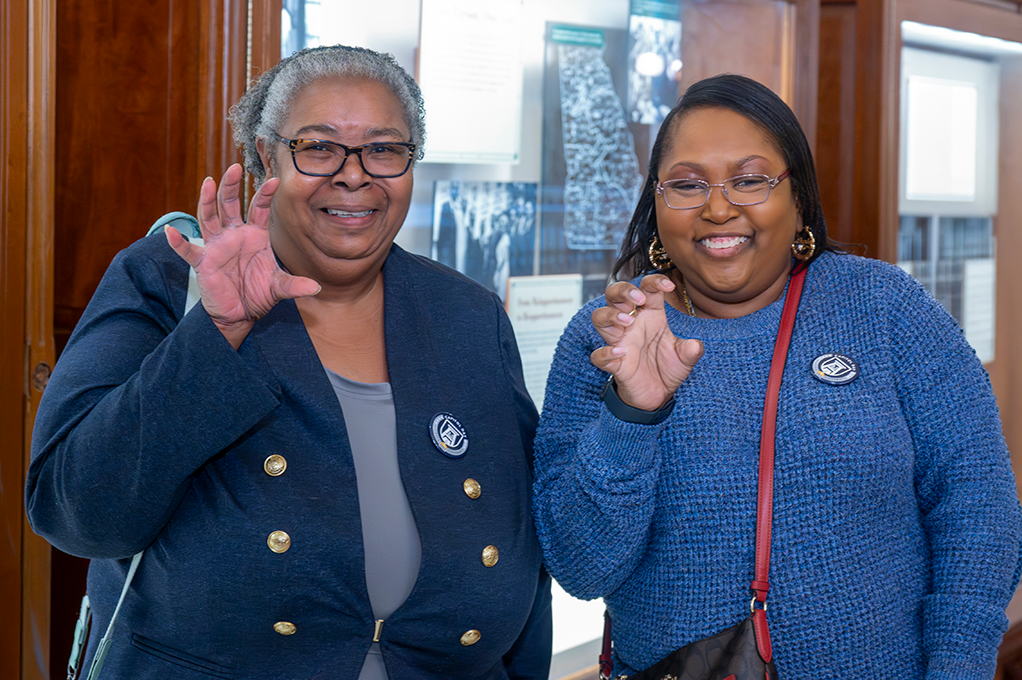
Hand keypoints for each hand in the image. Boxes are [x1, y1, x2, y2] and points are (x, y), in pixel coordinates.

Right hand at [166, 164, 320, 348]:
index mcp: (255, 235)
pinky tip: (171, 232)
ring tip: (208, 182)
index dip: (265, 195)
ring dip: (208, 200)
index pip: (259, 209)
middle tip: (235, 167)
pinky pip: (188, 251)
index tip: (274, 180)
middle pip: (230, 204)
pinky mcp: (203, 262)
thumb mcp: (279, 287)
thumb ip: (295, 285)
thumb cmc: (258, 294)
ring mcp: (217, 246)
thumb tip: (316, 287)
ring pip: (209, 218)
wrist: (240, 314)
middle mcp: (234, 235)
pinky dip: (178, 242)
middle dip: (231, 186)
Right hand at [589, 275, 703, 410]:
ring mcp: (620, 342)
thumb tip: (695, 346)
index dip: (654, 281)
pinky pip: (599, 355)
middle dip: (623, 291)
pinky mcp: (613, 363)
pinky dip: (606, 352)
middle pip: (614, 294)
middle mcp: (632, 324)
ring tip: (627, 322)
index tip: (669, 286)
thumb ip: (691, 350)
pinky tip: (621, 353)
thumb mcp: (685, 358)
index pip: (646, 288)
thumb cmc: (668, 368)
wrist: (658, 395)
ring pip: (599, 317)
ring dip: (610, 315)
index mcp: (650, 315)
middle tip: (638, 300)